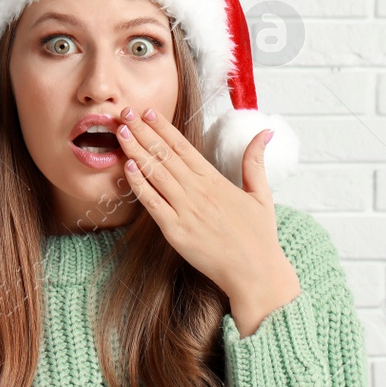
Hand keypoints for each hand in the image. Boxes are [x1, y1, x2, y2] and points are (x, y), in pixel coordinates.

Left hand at [115, 105, 300, 334]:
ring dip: (136, 151)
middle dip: (143, 132)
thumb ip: (256, 162)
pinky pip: (153, 203)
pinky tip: (127, 167)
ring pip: (156, 174)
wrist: (256, 274)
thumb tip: (265, 133)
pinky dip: (140, 184)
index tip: (148, 112)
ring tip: (120, 131)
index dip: (164, 128)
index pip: (184, 147)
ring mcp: (186, 211)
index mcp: (216, 181)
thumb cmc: (260, 237)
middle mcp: (199, 191)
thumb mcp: (262, 194)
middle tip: (125, 112)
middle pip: (165, 155)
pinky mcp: (176, 232)